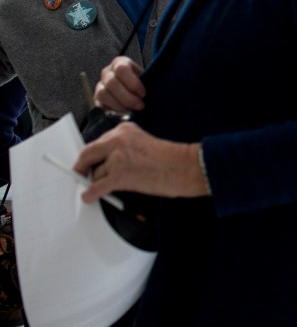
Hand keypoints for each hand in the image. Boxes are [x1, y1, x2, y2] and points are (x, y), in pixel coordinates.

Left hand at [73, 122, 208, 201]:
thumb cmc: (170, 159)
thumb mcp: (142, 144)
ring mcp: (118, 158)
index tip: (89, 162)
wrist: (185, 168)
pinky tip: (90, 197)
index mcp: (124, 130)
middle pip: (88, 154)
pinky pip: (96, 187)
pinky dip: (91, 194)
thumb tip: (103, 163)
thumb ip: (122, 148)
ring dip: (98, 182)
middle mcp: (118, 140)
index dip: (93, 155)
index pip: (98, 142)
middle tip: (81, 174)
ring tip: (109, 187)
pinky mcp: (120, 176)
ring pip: (95, 173)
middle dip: (82, 166)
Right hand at [94, 56, 146, 111]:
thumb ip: (149, 80)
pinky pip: (100, 104)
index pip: (121, 69)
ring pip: (103, 94)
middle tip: (140, 105)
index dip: (133, 83)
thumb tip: (153, 86)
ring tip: (133, 110)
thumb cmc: (144, 85)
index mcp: (120, 63)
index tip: (143, 93)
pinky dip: (113, 110)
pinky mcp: (97, 98)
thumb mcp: (148, 79)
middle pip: (111, 83)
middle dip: (128, 97)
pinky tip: (124, 112)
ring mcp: (100, 84)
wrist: (137, 94)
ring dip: (120, 105)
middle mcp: (108, 72)